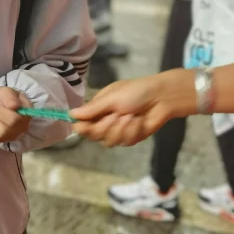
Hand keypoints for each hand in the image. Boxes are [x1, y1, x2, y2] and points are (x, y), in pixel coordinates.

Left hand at [0, 87, 31, 146]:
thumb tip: (13, 106)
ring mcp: (6, 139)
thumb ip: (10, 96)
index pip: (12, 120)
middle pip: (1, 131)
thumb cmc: (6, 99)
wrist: (4, 106)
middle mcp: (17, 132)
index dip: (0, 110)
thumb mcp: (8, 92)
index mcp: (24, 118)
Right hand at [71, 69, 194, 146]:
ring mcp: (118, 131)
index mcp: (99, 108)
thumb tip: (71, 114)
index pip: (82, 123)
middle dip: (105, 127)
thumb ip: (93, 108)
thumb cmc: (137, 92)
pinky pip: (124, 142)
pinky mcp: (130, 138)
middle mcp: (105, 120)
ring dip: (120, 129)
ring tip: (131, 116)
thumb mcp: (112, 97)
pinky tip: (139, 121)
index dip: (81, 127)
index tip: (83, 126)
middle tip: (116, 115)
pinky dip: (132, 130)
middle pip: (93, 135)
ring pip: (108, 142)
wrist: (162, 98)